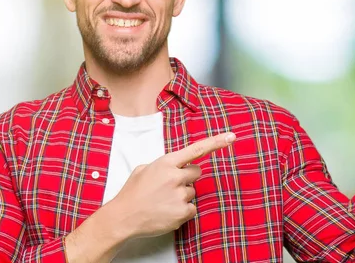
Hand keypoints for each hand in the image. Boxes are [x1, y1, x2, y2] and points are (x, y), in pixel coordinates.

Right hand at [110, 132, 235, 238]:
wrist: (123, 217)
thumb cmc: (132, 193)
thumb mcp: (144, 169)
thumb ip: (163, 164)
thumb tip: (174, 166)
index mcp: (166, 163)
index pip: (196, 150)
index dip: (215, 142)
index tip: (231, 137)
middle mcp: (176, 177)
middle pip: (196, 172)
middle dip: (187, 178)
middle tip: (169, 187)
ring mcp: (180, 195)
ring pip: (192, 191)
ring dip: (182, 196)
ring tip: (163, 201)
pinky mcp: (183, 212)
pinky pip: (192, 208)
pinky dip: (182, 211)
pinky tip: (167, 211)